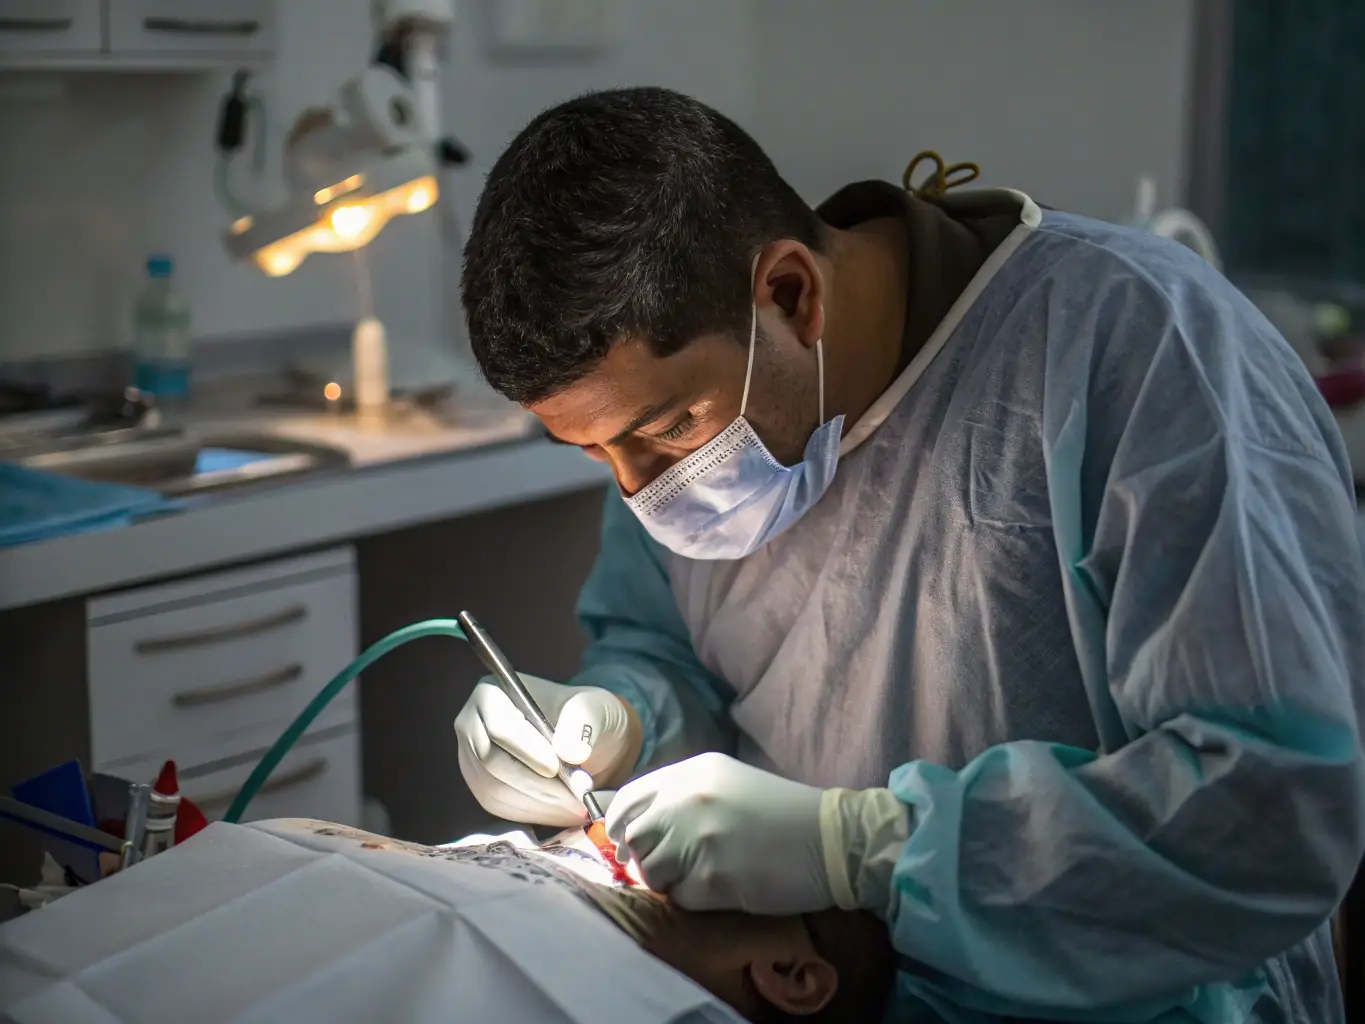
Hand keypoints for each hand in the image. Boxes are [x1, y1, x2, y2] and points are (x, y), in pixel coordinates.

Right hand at [455, 673, 641, 825]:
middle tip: (574, 797)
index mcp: (492, 693)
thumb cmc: (585, 717)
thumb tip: (569, 752)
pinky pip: (499, 807)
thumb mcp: (595, 708)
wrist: (586, 742)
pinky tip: (561, 811)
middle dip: (535, 784)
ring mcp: (472, 758)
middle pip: (491, 762)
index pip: (499, 725)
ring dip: (537, 803)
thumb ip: (584, 722)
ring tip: (574, 806)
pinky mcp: (481, 787)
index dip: (526, 749)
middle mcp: (472, 725)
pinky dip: (532, 813)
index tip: (557, 767)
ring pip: (494, 789)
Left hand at [606, 752, 832, 913]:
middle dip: (644, 858)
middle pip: (634, 838)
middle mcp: (688, 800)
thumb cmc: (782, 814)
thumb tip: (637, 829)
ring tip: (703, 875)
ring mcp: (698, 839)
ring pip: (650, 871)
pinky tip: (724, 887)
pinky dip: (695, 900)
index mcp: (692, 773)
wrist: (832, 840)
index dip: (620, 824)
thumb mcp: (727, 784)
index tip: (623, 842)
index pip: (630, 798)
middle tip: (670, 868)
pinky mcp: (712, 877)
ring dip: (670, 881)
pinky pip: (680, 898)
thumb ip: (683, 798)